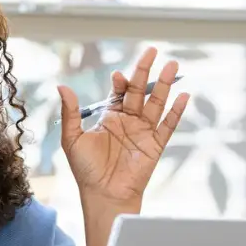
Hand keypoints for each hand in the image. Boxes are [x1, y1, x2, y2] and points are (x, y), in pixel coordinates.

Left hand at [58, 47, 189, 206]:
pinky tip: (183, 96)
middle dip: (145, 71)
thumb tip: (62, 86)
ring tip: (172, 65)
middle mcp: (128, 121)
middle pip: (139, 90)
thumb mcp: (72, 139)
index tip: (118, 75)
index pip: (118, 91)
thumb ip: (71, 112)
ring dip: (164, 84)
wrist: (103, 195)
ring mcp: (143, 131)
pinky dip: (176, 111)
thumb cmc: (86, 170)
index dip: (120, 81)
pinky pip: (168, 125)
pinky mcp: (155, 145)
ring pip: (156, 102)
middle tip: (153, 51)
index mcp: (110, 117)